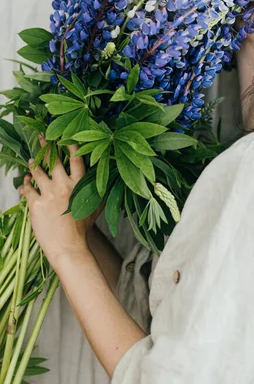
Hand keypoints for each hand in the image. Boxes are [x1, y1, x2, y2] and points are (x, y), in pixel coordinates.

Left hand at [19, 135, 99, 268]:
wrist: (69, 247)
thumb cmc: (82, 229)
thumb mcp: (94, 207)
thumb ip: (94, 190)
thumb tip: (99, 179)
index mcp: (80, 185)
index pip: (76, 159)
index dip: (70, 145)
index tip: (65, 136)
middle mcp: (64, 186)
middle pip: (53, 160)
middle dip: (47, 146)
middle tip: (42, 137)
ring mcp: (49, 194)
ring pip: (38, 172)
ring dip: (34, 164)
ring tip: (32, 161)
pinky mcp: (36, 204)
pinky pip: (27, 188)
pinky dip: (25, 183)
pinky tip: (26, 181)